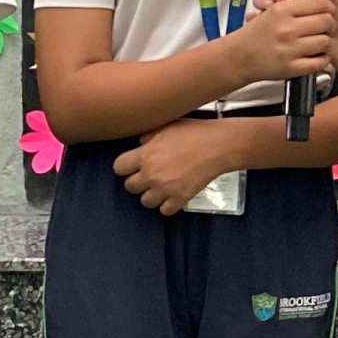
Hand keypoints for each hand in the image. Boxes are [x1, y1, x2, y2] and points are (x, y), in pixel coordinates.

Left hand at [118, 117, 246, 213]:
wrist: (218, 146)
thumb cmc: (195, 132)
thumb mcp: (166, 126)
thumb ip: (148, 136)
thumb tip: (140, 144)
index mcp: (145, 155)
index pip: (118, 168)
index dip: (124, 166)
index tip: (131, 165)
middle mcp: (152, 174)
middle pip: (129, 187)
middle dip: (137, 181)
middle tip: (148, 175)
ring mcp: (166, 188)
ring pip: (145, 201)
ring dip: (151, 195)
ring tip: (160, 187)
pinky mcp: (180, 198)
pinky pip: (165, 211)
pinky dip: (167, 205)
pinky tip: (172, 195)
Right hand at [229, 0, 335, 87]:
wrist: (239, 57)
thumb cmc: (256, 33)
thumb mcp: (271, 10)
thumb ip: (293, 3)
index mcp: (281, 10)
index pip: (318, 2)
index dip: (327, 5)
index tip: (327, 8)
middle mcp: (286, 29)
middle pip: (326, 21)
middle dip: (329, 22)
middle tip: (326, 25)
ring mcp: (289, 50)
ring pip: (325, 41)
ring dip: (326, 41)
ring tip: (320, 40)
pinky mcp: (291, 67)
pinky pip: (319, 62)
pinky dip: (322, 58)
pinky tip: (317, 55)